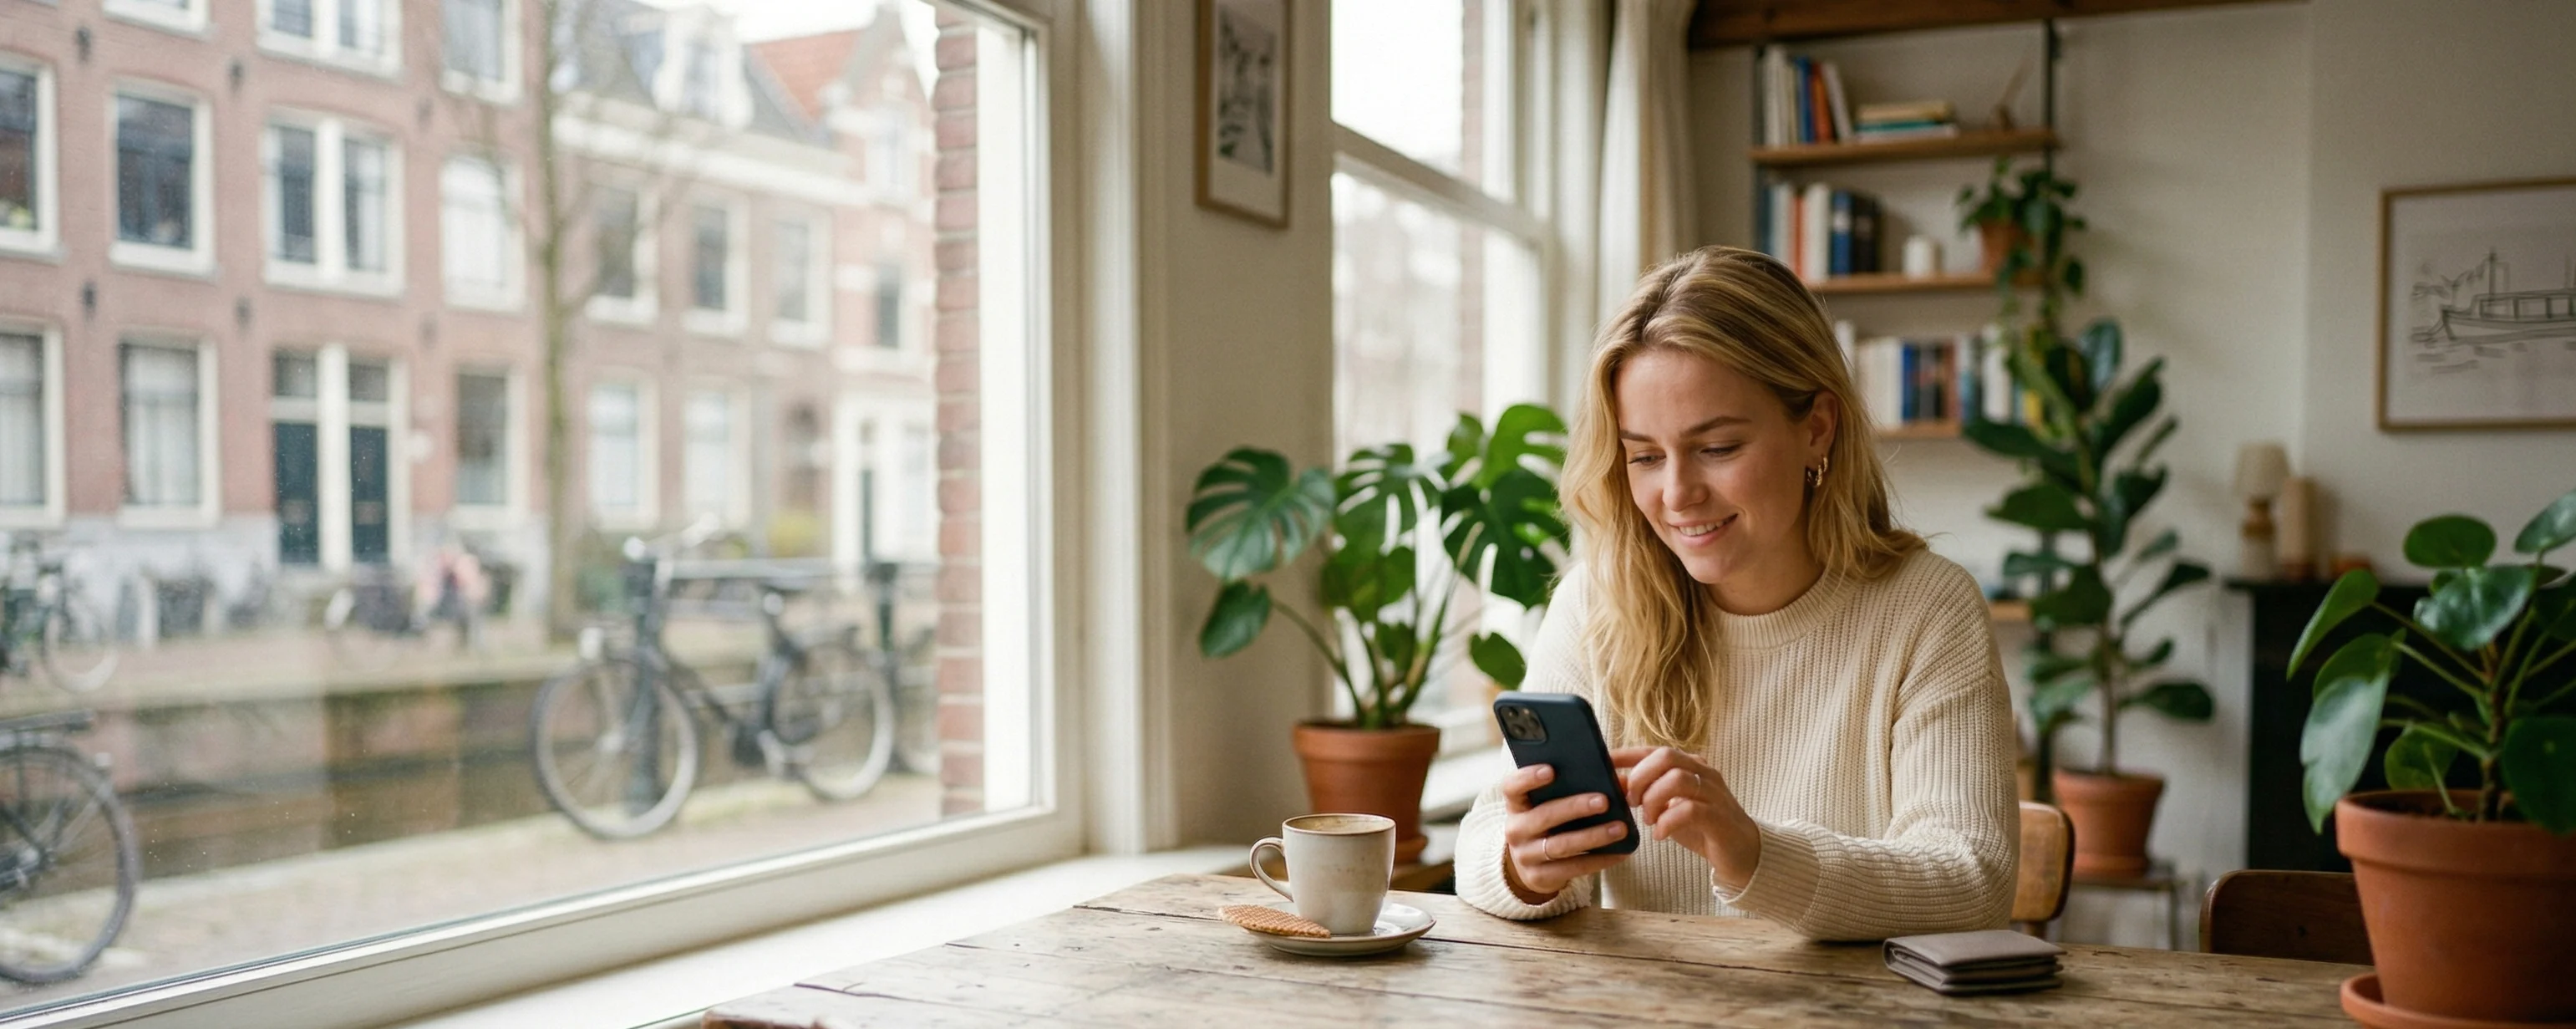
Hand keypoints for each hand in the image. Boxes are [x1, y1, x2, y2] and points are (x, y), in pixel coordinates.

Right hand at [1498, 764, 1631, 901]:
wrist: (1529, 865)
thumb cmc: (1546, 824)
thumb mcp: (1546, 805)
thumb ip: (1572, 789)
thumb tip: (1619, 780)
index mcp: (1516, 804)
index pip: (1512, 787)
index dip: (1528, 777)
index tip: (1551, 770)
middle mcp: (1516, 829)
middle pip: (1544, 816)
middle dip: (1575, 807)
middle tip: (1604, 801)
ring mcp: (1526, 855)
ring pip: (1561, 845)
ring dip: (1593, 836)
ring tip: (1620, 828)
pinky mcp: (1540, 877)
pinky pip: (1573, 868)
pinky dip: (1598, 860)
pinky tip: (1619, 853)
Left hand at [1614, 747, 1762, 890]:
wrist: (1741, 853)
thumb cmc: (1700, 827)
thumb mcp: (1667, 807)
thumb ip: (1645, 793)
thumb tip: (1614, 783)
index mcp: (1689, 765)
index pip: (1653, 750)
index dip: (1626, 754)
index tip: (1604, 762)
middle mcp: (1703, 773)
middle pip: (1667, 756)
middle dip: (1641, 777)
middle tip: (1632, 802)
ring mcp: (1714, 793)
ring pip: (1678, 779)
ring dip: (1654, 799)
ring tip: (1649, 819)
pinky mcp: (1719, 816)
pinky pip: (1690, 809)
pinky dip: (1668, 822)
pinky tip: (1661, 835)